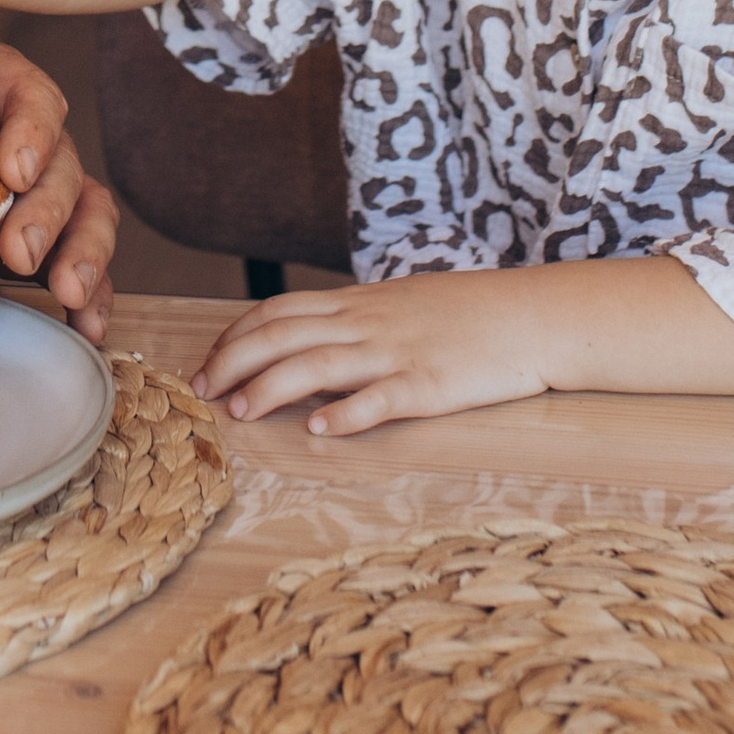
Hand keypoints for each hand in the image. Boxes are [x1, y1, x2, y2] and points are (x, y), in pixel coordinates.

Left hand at [0, 30, 117, 346]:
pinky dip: (91, 290)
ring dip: (85, 253)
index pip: (30, 96)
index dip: (31, 132)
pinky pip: (75, 251)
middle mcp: (29, 129)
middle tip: (20, 253)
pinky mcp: (36, 225)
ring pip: (88, 208)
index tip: (12, 173)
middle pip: (64, 164)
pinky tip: (87, 327)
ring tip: (69, 295)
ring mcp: (39, 180)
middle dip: (49, 212)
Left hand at [193, 268, 562, 434]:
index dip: (234, 338)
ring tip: (239, 412)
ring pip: (317, 365)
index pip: (277, 314)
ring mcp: (397, 354)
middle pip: (282, 336)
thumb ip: (354, 323)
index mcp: (358, 304)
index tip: (204, 365)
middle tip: (200, 393)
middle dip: (232, 363)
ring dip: (271, 389)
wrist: (533, 316)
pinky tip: (320, 430)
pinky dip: (345, 414)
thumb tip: (307, 345)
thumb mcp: (400, 305)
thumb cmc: (468, 314)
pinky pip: (380, 399)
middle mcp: (368, 324)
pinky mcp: (430, 386)